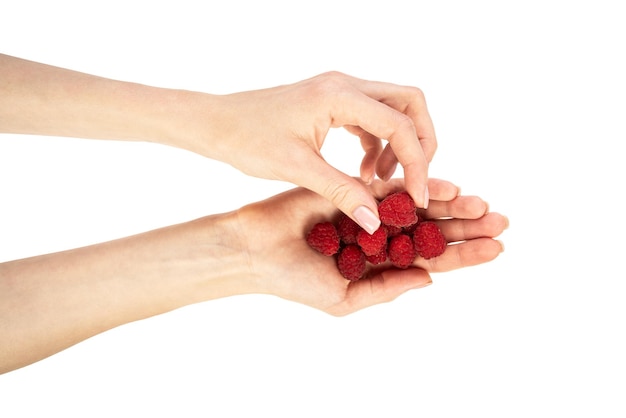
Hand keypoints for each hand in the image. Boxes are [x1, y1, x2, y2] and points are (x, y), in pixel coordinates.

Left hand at [0, 56, 434, 233]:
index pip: (401, 124)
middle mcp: (344, 85)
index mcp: (339, 95)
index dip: (417, 162)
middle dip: (421, 141)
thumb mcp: (296, 168)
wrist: (214, 122)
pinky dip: (377, 144)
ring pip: (393, 109)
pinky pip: (370, 119)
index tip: (417, 197)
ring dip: (398, 144)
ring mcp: (338, 90)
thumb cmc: (245, 139)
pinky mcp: (331, 102)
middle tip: (413, 180)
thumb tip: (377, 220)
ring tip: (381, 182)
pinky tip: (363, 173)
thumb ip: (341, 192)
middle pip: (410, 102)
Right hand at [234, 178, 506, 315]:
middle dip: (467, 227)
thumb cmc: (293, 281)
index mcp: (381, 264)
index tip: (496, 250)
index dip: (464, 256)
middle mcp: (381, 237)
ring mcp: (370, 212)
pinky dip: (418, 188)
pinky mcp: (355, 190)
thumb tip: (430, 279)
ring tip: (483, 205)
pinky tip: (447, 188)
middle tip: (502, 221)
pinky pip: (392, 188)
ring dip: (452, 206)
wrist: (256, 251)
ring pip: (418, 207)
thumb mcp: (342, 299)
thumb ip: (384, 289)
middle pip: (433, 231)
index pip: (432, 260)